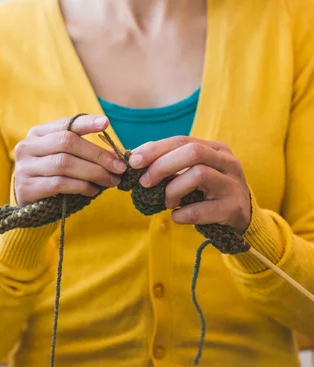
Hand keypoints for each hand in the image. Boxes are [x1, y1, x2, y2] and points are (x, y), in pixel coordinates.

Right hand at [14, 114, 126, 205]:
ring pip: (64, 163)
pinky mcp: (26, 188)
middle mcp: (27, 147)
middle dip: (97, 154)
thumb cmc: (50, 177)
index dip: (86, 123)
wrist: (27, 205)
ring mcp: (24, 167)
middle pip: (66, 142)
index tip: (106, 124)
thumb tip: (114, 154)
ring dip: (93, 172)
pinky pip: (59, 183)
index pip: (64, 124)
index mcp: (37, 134)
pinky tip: (92, 190)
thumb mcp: (63, 158)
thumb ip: (83, 152)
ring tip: (110, 181)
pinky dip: (80, 186)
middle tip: (119, 167)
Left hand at [128, 136, 250, 233]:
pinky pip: (200, 209)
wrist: (242, 218)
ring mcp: (232, 184)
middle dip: (161, 165)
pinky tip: (177, 216)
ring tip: (167, 202)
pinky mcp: (233, 208)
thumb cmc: (208, 193)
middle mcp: (227, 162)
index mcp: (215, 149)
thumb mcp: (193, 173)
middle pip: (192, 152)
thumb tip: (135, 159)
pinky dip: (181, 214)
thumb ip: (169, 164)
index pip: (181, 140)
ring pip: (198, 174)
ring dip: (173, 190)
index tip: (133, 162)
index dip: (154, 150)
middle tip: (144, 182)